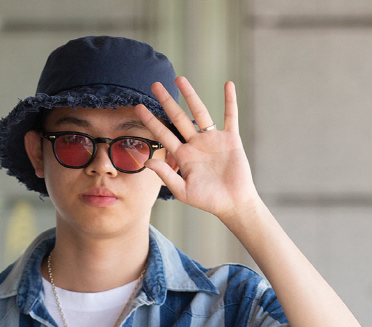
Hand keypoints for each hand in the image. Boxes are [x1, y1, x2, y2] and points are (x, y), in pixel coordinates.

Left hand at [134, 77, 260, 223]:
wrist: (233, 203)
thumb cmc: (208, 200)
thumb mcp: (183, 191)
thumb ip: (166, 175)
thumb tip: (147, 161)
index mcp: (183, 156)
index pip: (163, 134)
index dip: (151, 121)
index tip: (138, 107)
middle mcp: (195, 144)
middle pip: (178, 118)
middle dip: (167, 101)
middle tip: (154, 84)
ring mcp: (213, 140)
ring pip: (200, 112)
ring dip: (191, 95)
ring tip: (180, 79)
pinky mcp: (230, 139)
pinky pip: (230, 116)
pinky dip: (230, 100)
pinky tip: (228, 84)